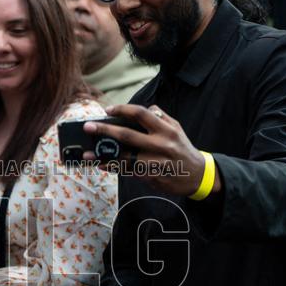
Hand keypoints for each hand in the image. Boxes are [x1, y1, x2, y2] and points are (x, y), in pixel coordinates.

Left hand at [83, 104, 216, 197]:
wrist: (198, 175)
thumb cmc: (182, 148)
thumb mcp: (176, 128)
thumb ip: (160, 117)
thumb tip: (143, 109)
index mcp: (166, 129)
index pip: (141, 114)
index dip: (122, 110)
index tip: (108, 110)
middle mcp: (161, 145)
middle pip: (128, 136)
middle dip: (105, 130)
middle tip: (88, 127)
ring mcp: (155, 162)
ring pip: (124, 157)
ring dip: (104, 156)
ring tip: (87, 153)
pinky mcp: (152, 177)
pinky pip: (128, 171)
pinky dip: (113, 168)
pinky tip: (101, 164)